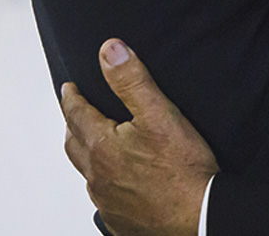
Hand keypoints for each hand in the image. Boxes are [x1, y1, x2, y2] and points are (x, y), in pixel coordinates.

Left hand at [61, 39, 218, 235]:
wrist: (199, 218)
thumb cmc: (183, 170)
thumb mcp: (160, 114)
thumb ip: (132, 80)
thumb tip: (109, 50)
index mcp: (101, 146)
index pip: (76, 114)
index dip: (71, 97)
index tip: (68, 88)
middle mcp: (97, 176)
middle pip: (74, 145)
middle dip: (74, 125)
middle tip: (77, 113)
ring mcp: (107, 202)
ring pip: (88, 173)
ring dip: (88, 155)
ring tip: (99, 145)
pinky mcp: (121, 220)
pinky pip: (104, 199)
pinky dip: (106, 183)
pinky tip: (120, 181)